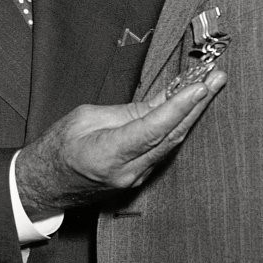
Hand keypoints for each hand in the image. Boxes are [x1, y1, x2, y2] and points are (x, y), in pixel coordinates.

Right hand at [13, 72, 225, 218]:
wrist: (45, 184)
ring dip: (192, 114)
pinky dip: (177, 126)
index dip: (180, 106)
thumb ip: (124, 113)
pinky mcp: (139, 178)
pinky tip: (188, 108)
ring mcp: (136, 179)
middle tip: (217, 78)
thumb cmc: (58, 148)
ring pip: (172, 143)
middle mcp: (128, 171)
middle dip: (197, 105)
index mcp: (109, 155)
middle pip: (172, 136)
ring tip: (209, 87)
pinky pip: (163, 149)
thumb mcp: (85, 118)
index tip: (201, 85)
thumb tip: (158, 104)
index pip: (153, 128)